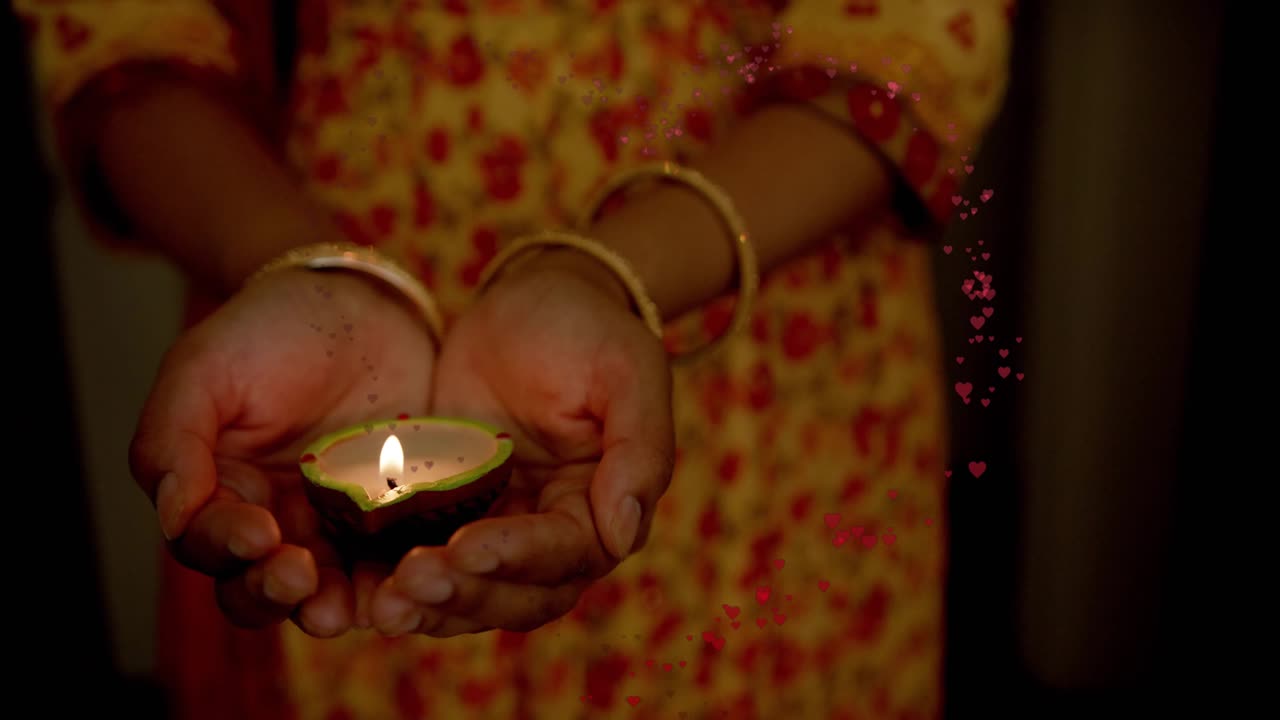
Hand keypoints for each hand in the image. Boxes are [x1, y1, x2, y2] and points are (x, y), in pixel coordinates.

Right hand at [129, 267, 434, 635]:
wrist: (365, 304)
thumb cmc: (273, 330)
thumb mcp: (206, 369)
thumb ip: (175, 440)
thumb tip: (171, 517)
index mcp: (220, 494)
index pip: (210, 544)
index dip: (228, 548)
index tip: (257, 534)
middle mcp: (277, 524)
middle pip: (263, 588)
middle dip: (276, 591)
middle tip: (299, 576)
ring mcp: (341, 528)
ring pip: (331, 591)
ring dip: (336, 606)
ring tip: (350, 607)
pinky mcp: (400, 521)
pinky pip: (396, 564)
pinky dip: (398, 581)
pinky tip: (408, 581)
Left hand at [370, 249, 674, 636]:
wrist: (528, 300)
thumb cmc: (589, 330)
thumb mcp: (627, 372)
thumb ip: (639, 451)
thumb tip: (622, 534)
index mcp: (601, 508)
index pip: (566, 554)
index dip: (518, 557)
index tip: (466, 547)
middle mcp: (553, 535)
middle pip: (516, 594)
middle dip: (467, 594)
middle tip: (411, 581)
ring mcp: (497, 528)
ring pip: (469, 592)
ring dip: (430, 605)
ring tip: (383, 604)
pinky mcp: (447, 515)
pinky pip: (424, 561)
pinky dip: (396, 580)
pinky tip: (361, 587)